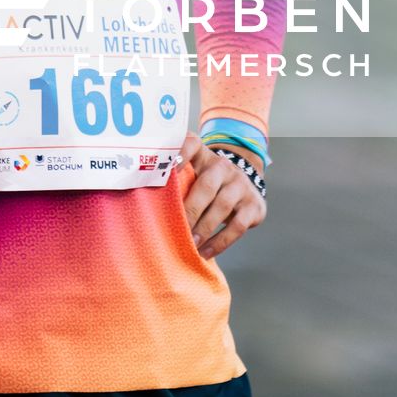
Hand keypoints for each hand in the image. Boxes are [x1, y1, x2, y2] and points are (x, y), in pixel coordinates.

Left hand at [179, 131, 265, 260]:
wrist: (245, 188)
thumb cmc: (208, 186)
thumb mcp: (196, 176)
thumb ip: (177, 182)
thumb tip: (142, 204)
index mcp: (204, 156)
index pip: (192, 143)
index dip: (180, 153)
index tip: (168, 169)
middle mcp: (223, 166)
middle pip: (207, 184)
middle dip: (190, 209)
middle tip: (175, 229)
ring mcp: (241, 185)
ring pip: (222, 205)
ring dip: (204, 227)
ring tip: (190, 243)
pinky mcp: (253, 205)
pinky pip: (237, 226)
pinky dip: (220, 242)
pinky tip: (206, 253)